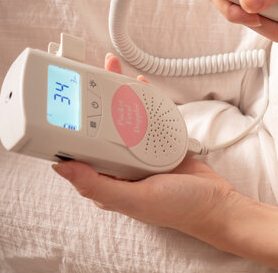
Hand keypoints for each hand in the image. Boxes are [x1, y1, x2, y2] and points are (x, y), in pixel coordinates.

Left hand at [51, 54, 240, 235]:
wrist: (216, 200)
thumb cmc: (177, 207)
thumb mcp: (135, 199)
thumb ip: (98, 185)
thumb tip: (61, 168)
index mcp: (109, 180)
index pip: (82, 150)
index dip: (71, 126)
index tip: (66, 103)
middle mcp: (122, 164)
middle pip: (103, 127)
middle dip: (95, 100)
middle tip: (91, 75)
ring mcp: (142, 151)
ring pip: (126, 117)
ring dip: (119, 93)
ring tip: (111, 70)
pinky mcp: (160, 141)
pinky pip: (149, 116)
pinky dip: (144, 99)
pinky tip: (139, 85)